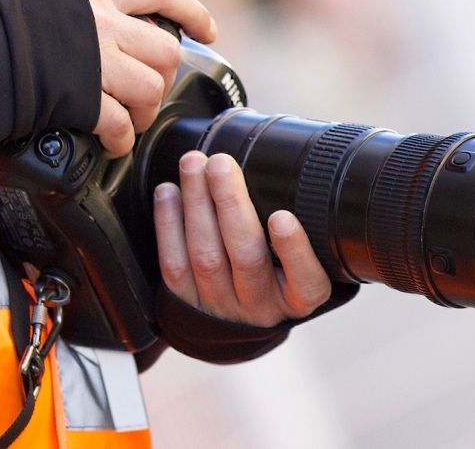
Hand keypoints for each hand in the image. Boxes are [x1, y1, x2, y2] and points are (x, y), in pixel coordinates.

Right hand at [79, 0, 217, 156]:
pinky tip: (112, 143)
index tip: (206, 30)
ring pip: (151, 89)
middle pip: (165, 51)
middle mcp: (102, 21)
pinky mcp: (81, 97)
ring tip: (130, 120)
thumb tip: (99, 22)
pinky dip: (120, 140)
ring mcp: (94, 60)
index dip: (190, 10)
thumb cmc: (2, 16)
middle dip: (165, 78)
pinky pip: (119, 124)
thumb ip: (83, 6)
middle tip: (149, 92)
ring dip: (146, 111)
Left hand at [154, 151, 333, 327]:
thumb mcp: (303, 256)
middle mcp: (261, 306)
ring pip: (206, 258)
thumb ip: (304, 223)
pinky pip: (174, 265)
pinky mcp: (187, 304)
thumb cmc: (278, 268)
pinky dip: (168, 224)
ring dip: (196, 204)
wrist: (240, 314)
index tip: (283, 218)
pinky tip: (168, 191)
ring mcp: (222, 307)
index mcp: (298, 297)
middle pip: (246, 258)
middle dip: (231, 205)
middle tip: (221, 164)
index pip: (305, 283)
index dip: (294, 251)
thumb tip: (287, 161)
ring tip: (194, 164)